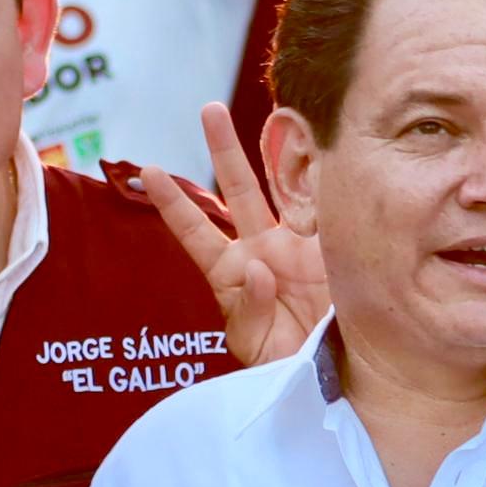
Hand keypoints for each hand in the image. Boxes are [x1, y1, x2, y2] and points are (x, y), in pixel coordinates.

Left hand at [139, 107, 327, 365]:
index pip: (197, 232)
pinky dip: (331, 182)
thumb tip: (258, 267)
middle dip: (224, 149)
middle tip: (209, 109)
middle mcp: (264, 249)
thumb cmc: (283, 365)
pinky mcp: (335, 249)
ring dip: (282, 152)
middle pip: (239, 190)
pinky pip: (330, 211)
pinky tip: (331, 152)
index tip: (150, 171)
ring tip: (282, 112)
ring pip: (288, 189)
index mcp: (232, 274)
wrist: (335, 377)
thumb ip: (249, 311)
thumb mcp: (255, 348)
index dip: (174, 203)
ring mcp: (301, 245)